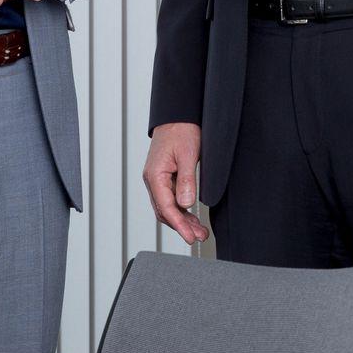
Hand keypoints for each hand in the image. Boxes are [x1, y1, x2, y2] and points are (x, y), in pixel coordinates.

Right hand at [143, 123, 207, 244]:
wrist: (178, 115)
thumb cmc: (181, 129)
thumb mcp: (187, 154)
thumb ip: (186, 180)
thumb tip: (186, 204)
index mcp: (155, 175)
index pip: (166, 207)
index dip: (179, 225)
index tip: (190, 237)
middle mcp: (153, 180)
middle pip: (165, 211)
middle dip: (182, 226)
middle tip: (199, 237)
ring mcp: (158, 179)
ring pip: (168, 207)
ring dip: (183, 220)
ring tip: (199, 231)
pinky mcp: (165, 177)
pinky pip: (171, 198)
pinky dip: (182, 209)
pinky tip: (192, 217)